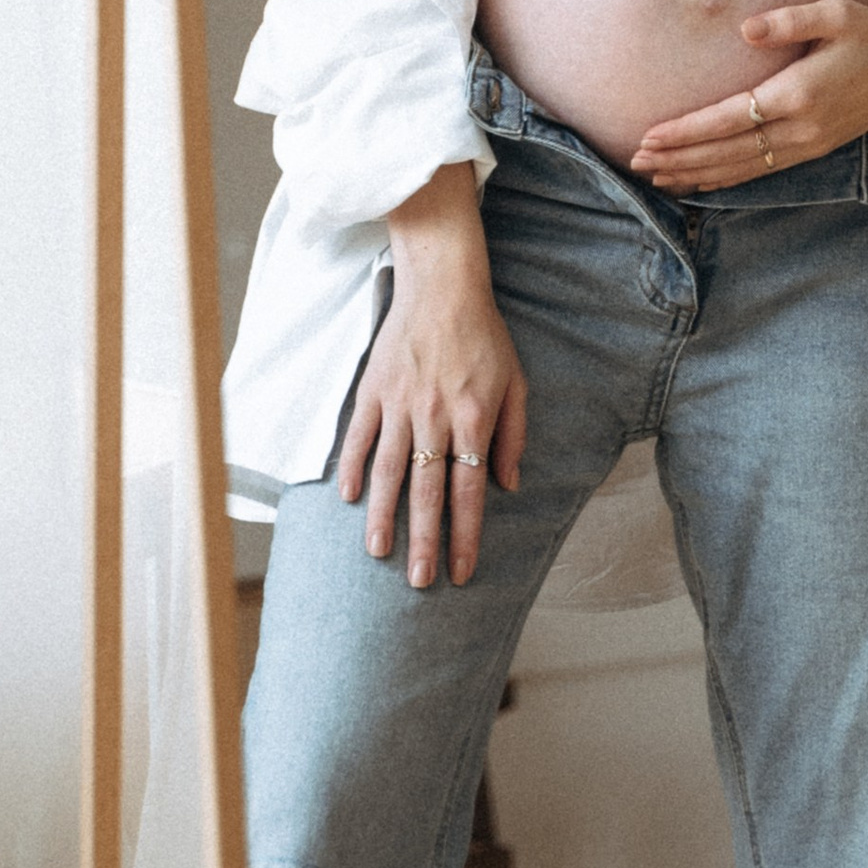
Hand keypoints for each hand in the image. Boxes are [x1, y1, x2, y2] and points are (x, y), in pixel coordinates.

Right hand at [339, 167, 526, 587]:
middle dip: (424, 542)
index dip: (466, 536)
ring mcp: (400, 404)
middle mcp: (436, 418)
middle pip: (428, 492)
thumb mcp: (516, 383)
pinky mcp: (373, 389)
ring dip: (384, 516)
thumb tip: (508, 485)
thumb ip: (513, 435)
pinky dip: (355, 467)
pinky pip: (361, 436)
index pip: (470, 492)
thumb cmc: (485, 336)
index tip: (461, 573)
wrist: (443, 285)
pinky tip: (351, 499)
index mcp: (474, 419)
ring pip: (391, 471)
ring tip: (379, 553)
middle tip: (418, 582)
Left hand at [627, 0, 867, 193]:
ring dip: (696, 174)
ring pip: (741, 168)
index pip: (729, 119)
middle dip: (679, 159)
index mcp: (799, 93)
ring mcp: (807, 145)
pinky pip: (760, 171)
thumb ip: (790, 19)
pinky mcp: (813, 150)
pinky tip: (701, 183)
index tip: (650, 136)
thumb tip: (745, 29)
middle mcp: (800, 127)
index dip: (686, 131)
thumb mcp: (837, 13)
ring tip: (657, 178)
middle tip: (635, 163)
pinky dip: (726, 179)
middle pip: (727, 152)